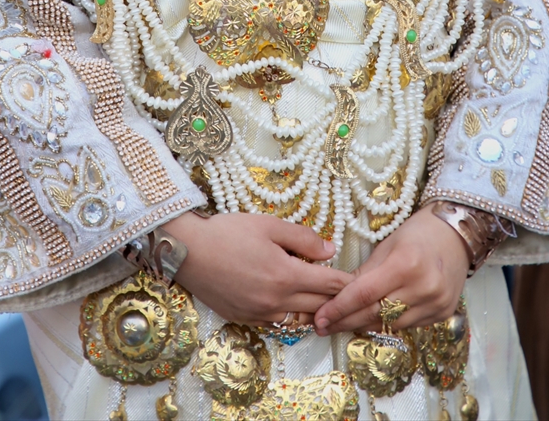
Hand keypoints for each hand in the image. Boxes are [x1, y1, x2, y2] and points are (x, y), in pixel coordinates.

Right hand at [164, 211, 352, 325]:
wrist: (188, 251)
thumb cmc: (228, 232)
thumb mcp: (268, 225)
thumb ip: (302, 239)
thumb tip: (330, 250)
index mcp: (285, 276)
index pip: (328, 284)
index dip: (347, 283)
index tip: (361, 281)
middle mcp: (275, 301)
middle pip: (318, 307)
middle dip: (336, 300)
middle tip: (348, 294)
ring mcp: (260, 314)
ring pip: (300, 320)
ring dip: (314, 312)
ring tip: (324, 302)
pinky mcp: (245, 319)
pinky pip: (278, 323)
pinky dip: (291, 316)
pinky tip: (292, 305)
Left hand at [313, 205, 469, 336]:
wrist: (457, 235)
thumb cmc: (418, 233)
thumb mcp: (387, 245)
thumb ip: (364, 272)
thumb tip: (337, 294)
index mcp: (405, 264)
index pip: (364, 294)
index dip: (339, 308)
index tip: (319, 317)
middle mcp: (422, 287)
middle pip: (375, 313)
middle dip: (346, 321)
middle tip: (322, 326)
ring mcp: (435, 304)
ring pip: (390, 325)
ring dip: (364, 325)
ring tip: (342, 325)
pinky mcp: (443, 314)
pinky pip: (407, 325)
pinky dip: (387, 323)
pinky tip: (371, 321)